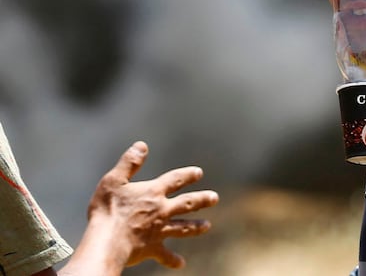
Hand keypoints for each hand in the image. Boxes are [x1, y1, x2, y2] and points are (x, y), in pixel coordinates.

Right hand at [84, 141, 218, 269]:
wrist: (107, 241)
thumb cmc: (107, 210)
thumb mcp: (114, 180)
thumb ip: (129, 163)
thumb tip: (142, 145)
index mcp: (153, 193)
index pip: (175, 180)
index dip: (187, 175)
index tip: (199, 173)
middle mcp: (161, 210)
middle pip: (187, 204)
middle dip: (202, 200)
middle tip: (215, 198)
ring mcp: (159, 230)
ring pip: (183, 227)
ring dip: (196, 227)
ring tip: (208, 226)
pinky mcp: (152, 248)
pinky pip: (165, 255)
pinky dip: (172, 259)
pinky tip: (181, 263)